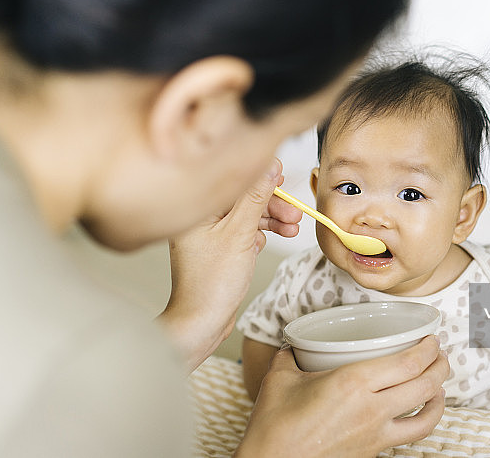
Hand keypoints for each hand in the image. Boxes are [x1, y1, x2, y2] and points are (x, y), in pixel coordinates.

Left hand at [158, 159, 301, 370]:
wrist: (202, 321)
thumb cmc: (211, 284)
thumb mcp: (240, 234)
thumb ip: (255, 198)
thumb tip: (268, 168)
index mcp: (196, 209)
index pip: (232, 182)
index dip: (260, 178)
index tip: (281, 175)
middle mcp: (199, 219)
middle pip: (242, 199)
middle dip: (271, 205)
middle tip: (293, 211)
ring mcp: (208, 234)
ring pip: (246, 216)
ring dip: (270, 221)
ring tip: (292, 228)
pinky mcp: (217, 248)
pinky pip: (242, 232)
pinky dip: (259, 235)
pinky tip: (266, 243)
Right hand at [236, 336, 448, 457]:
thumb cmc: (274, 423)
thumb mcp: (281, 377)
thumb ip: (291, 355)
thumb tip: (293, 345)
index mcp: (353, 382)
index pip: (409, 363)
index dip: (429, 349)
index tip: (432, 338)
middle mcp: (372, 408)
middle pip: (425, 385)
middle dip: (440, 366)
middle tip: (440, 354)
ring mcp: (376, 434)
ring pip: (426, 416)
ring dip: (439, 396)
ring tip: (439, 384)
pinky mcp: (373, 452)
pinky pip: (410, 435)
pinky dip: (424, 421)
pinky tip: (420, 413)